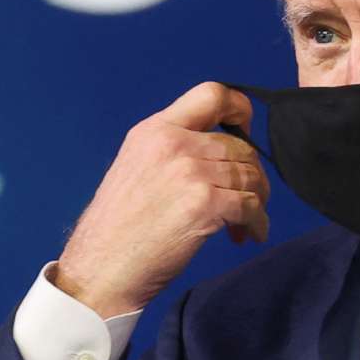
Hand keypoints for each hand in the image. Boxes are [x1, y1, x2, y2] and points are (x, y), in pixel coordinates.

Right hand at [53, 82, 266, 318]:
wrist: (101, 266)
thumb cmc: (118, 226)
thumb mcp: (136, 166)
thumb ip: (173, 150)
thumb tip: (221, 154)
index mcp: (155, 130)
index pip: (212, 93)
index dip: (239, 109)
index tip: (244, 134)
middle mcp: (173, 143)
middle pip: (239, 144)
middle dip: (252, 174)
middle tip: (247, 200)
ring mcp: (190, 172)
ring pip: (250, 175)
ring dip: (257, 201)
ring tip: (245, 224)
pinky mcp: (204, 204)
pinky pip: (251, 206)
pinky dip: (258, 223)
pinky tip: (249, 235)